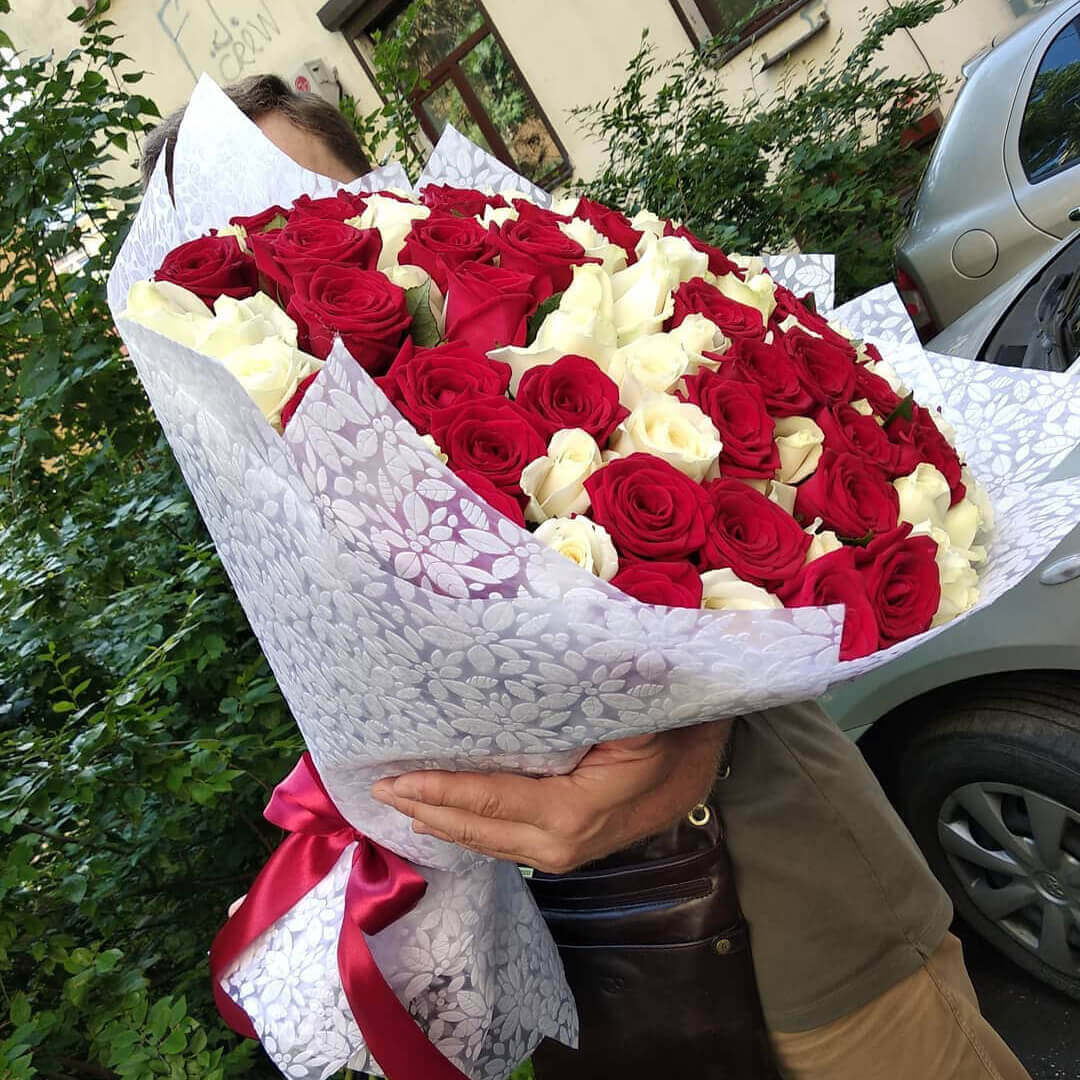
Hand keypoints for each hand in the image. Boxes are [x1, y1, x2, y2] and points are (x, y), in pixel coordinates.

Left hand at [371, 720, 731, 872]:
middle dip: (424, 810)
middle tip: (375, 789)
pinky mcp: (565, 848)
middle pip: (475, 830)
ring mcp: (562, 853)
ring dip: (441, 820)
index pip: (487, 802)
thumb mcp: (625, 711)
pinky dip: (467, 825)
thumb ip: (569, 704)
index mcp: (570, 813)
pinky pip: (503, 841)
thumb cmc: (668, 727)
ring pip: (485, 842)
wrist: (707, 760)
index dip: (436, 791)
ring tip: (397, 800)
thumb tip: (510, 678)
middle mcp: (558, 845)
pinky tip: (442, 811)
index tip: (391, 779)